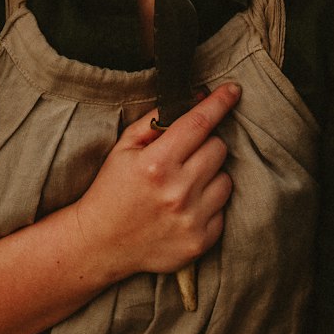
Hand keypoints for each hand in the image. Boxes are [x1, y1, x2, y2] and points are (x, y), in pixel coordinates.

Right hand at [71, 84, 239, 285]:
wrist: (100, 243)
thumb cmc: (111, 189)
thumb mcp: (123, 148)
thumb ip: (156, 120)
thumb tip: (195, 98)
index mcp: (156, 164)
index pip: (199, 123)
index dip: (220, 103)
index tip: (233, 90)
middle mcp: (177, 191)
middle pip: (218, 148)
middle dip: (206, 144)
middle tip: (186, 153)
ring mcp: (191, 218)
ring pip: (226, 179)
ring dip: (211, 175)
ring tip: (186, 182)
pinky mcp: (200, 241)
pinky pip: (223, 209)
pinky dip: (209, 203)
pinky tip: (187, 206)